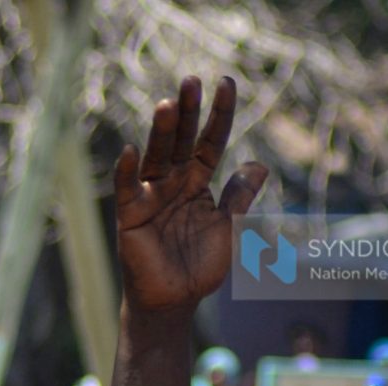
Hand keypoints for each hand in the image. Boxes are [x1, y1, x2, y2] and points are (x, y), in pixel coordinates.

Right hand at [110, 77, 268, 315]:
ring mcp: (150, 196)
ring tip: (168, 105)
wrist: (175, 302)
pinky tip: (130, 151)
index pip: (209, 141)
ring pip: (157, 157)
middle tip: (192, 81)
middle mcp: (173, 182)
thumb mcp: (228, 229)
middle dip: (187, 112)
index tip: (226, 83)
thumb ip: (240, 198)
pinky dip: (128, 173)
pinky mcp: (131, 215)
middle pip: (182, 140)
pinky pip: (128, 189)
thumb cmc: (199, 266)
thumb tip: (259, 165)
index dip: (218, 114)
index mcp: (197, 181)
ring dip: (161, 132)